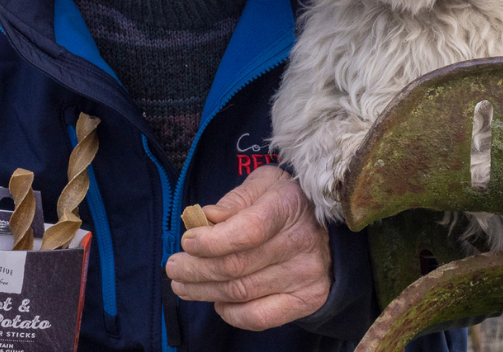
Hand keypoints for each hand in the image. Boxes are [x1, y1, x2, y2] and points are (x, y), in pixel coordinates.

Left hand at [165, 165, 331, 329]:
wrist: (329, 229)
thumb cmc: (284, 202)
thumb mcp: (263, 185)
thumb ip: (234, 200)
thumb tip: (206, 218)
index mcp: (287, 206)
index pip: (247, 231)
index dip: (211, 241)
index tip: (187, 241)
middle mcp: (301, 242)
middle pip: (236, 266)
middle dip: (196, 269)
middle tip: (173, 267)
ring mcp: (306, 274)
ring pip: (242, 292)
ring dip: (204, 291)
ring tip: (182, 285)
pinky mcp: (307, 299)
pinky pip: (261, 317)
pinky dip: (232, 314)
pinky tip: (218, 303)